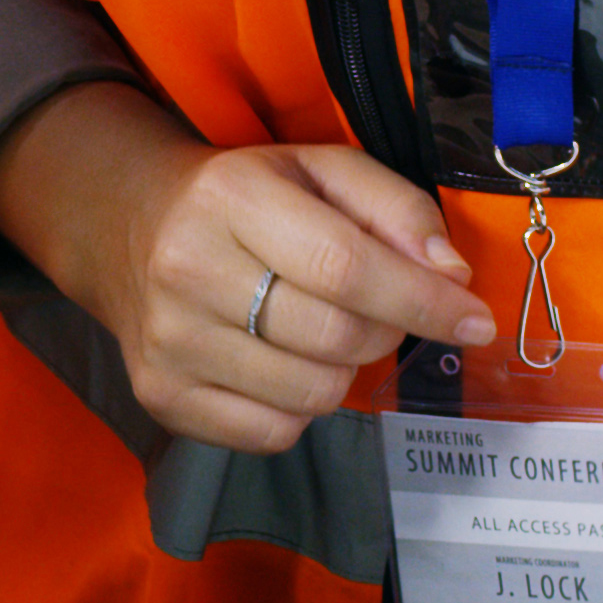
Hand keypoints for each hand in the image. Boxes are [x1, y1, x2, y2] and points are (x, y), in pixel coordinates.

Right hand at [0, 83, 502, 454]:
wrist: (128, 227)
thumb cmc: (246, 196)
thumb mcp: (320, 169)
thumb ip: (396, 207)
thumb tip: (452, 276)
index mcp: (233, 197)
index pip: (346, 267)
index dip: (423, 302)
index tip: (475, 321)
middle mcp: (188, 270)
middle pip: (337, 337)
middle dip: (387, 331)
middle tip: (382, 310)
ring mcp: (169, 342)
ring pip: (313, 394)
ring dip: (343, 370)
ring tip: (322, 330)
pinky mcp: (161, 396)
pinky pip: (273, 433)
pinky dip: (300, 408)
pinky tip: (283, 363)